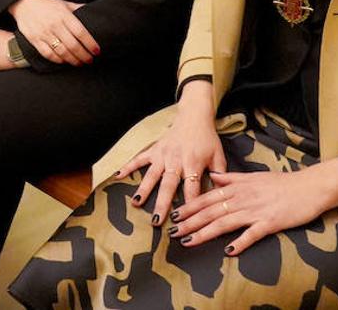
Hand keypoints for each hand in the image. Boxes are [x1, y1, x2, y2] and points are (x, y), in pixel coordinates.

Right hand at [8, 0, 99, 65]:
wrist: (24, 3)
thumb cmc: (47, 4)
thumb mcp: (64, 3)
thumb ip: (78, 8)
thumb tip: (94, 11)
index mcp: (64, 15)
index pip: (80, 32)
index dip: (90, 43)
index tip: (96, 51)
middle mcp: (54, 25)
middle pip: (72, 45)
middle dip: (84, 55)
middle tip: (90, 60)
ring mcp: (44, 33)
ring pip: (61, 51)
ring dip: (72, 60)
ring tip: (79, 63)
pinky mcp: (35, 40)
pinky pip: (48, 54)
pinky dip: (58, 60)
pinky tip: (64, 61)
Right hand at [116, 81, 223, 224]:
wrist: (194, 117)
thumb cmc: (207, 139)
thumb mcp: (218, 156)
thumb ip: (219, 176)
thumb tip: (218, 197)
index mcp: (193, 163)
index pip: (192, 188)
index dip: (189, 205)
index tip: (186, 221)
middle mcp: (176, 160)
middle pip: (168, 185)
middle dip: (162, 203)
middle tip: (157, 220)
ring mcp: (162, 155)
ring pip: (152, 174)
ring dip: (144, 189)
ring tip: (136, 203)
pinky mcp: (154, 149)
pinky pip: (139, 159)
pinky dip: (128, 166)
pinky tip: (118, 176)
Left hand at [168, 154, 337, 255]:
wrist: (310, 186)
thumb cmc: (282, 183)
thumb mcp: (254, 176)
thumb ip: (232, 178)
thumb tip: (214, 176)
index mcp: (238, 187)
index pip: (208, 197)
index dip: (190, 206)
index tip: (175, 214)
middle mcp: (243, 198)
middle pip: (211, 210)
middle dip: (190, 221)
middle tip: (173, 231)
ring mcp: (256, 210)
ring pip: (225, 222)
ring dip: (205, 232)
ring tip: (189, 241)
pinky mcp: (271, 222)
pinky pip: (253, 234)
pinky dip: (241, 242)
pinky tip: (229, 251)